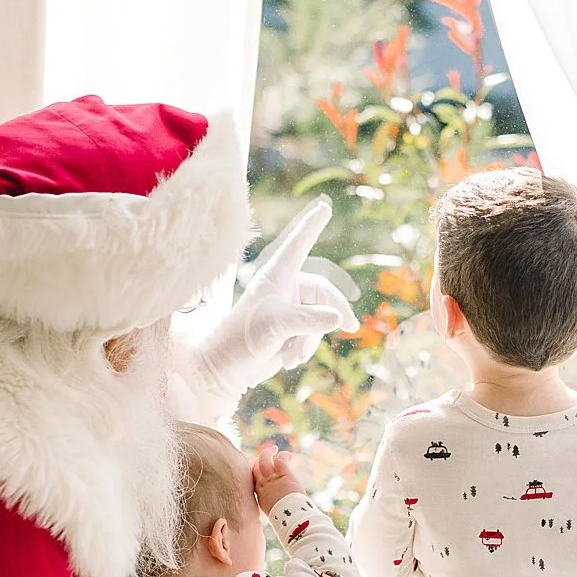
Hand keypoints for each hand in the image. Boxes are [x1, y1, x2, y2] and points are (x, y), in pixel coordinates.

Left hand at [192, 197, 358, 404]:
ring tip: (295, 355)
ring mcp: (290, 309)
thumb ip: (308, 321)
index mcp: (277, 275)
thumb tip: (338, 319)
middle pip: (325, 292)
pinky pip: (314, 333)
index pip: (298, 244)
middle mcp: (285, 288)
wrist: (228, 370)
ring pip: (322, 317)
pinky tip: (288, 360)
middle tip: (349, 326)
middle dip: (333, 313)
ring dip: (312, 338)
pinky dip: (305, 347)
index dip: (311, 225)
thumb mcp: (275, 326)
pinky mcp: (292, 329)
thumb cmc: (241, 339)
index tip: (325, 206)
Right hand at [252, 444, 305, 513]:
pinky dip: (284, 455)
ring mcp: (271, 479)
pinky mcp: (283, 474)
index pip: (253, 480)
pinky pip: (280, 459)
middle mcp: (263, 486)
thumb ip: (273, 507)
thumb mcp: (274, 513)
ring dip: (268, 452)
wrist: (291, 518)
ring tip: (274, 449)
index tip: (260, 470)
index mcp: (260, 496)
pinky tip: (290, 456)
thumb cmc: (286, 519)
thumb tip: (278, 511)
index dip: (256, 473)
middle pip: (255, 468)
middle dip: (259, 460)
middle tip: (266, 455)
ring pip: (263, 460)